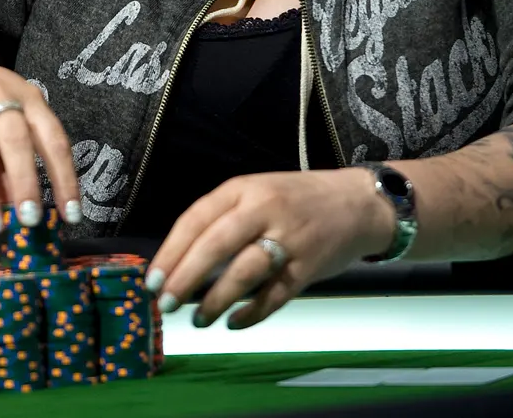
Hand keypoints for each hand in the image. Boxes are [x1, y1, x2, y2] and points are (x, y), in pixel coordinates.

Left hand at [146, 169, 394, 329]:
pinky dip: (253, 313)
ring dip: (217, 299)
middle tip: (166, 303)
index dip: (171, 252)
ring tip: (198, 320)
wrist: (360, 203)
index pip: (196, 219)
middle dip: (185, 277)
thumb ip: (223, 219)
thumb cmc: (297, 200)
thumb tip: (179, 262)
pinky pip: (276, 294)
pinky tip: (235, 323)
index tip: (152, 280)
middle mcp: (264, 209)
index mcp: (243, 188)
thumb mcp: (257, 192)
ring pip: (244, 271)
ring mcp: (289, 237)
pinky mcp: (309, 265)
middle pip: (216, 244)